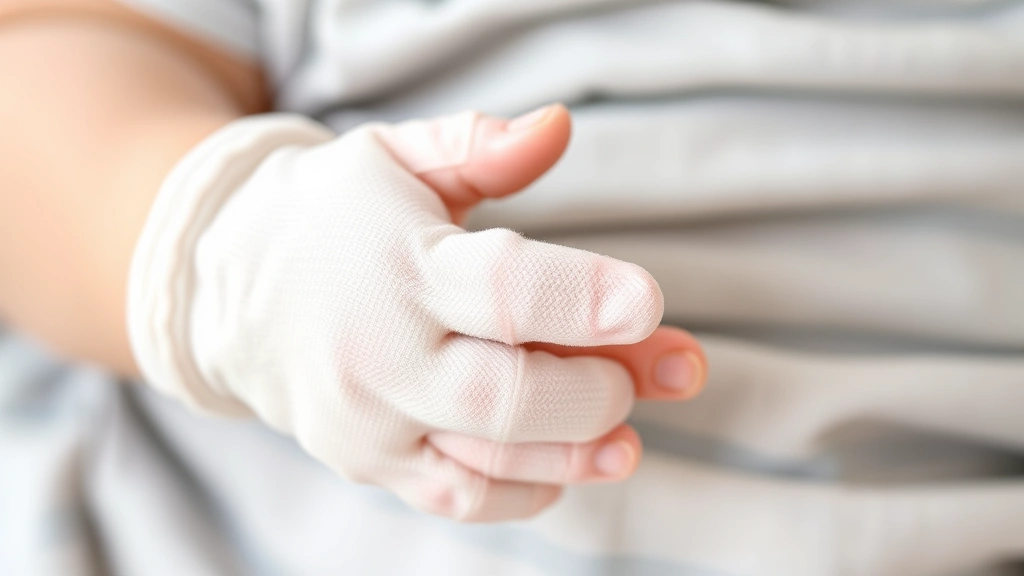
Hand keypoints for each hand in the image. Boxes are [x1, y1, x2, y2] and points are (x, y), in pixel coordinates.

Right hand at [127, 105, 706, 521]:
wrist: (227, 285)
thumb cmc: (332, 214)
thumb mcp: (395, 158)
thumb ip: (479, 146)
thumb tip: (559, 127)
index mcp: (399, 264)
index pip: (506, 291)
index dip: (585, 300)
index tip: (647, 304)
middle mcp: (380, 352)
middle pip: (510, 395)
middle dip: (599, 389)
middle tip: (654, 367)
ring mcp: (369, 418)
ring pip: (490, 458)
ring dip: (578, 454)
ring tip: (628, 440)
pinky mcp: (367, 462)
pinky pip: (457, 497)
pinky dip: (523, 491)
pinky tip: (563, 465)